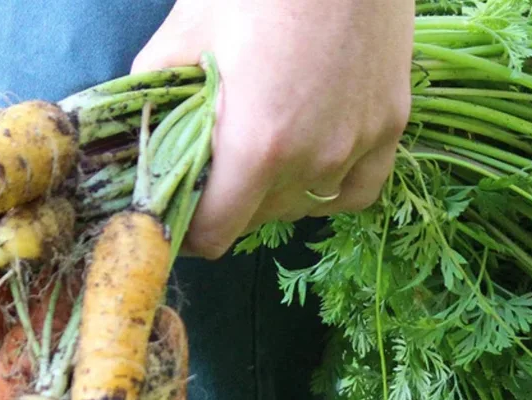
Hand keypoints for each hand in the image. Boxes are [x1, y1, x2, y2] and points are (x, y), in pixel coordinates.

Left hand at [132, 0, 413, 258]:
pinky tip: (313, 160)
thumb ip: (154, 98)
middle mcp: (313, 162)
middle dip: (230, 202)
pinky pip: (355, 190)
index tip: (182, 212)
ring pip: (303, 206)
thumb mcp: (185, 32)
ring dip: (276, 193)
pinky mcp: (391, 127)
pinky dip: (329, 187)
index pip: (215, 234)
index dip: (190, 231)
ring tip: (265, 150)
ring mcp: (358, 147)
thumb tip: (140, 143)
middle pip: (257, 221)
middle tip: (219, 160)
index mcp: (257, 147)